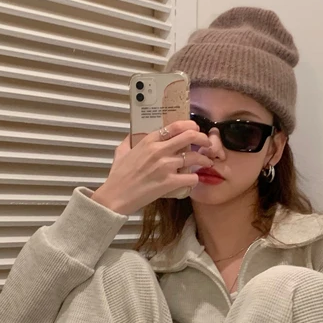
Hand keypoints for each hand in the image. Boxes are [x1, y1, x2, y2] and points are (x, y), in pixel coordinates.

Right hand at [93, 120, 213, 213]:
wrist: (115, 196)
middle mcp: (159, 151)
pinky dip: (195, 179)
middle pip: (190, 136)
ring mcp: (165, 166)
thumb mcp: (121, 152)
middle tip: (207, 144)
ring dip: (204, 160)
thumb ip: (129, 141)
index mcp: (149, 141)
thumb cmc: (118, 176)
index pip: (175, 126)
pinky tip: (193, 180)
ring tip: (206, 163)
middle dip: (203, 139)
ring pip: (195, 157)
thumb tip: (132, 135)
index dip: (190, 126)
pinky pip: (192, 178)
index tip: (196, 130)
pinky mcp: (169, 182)